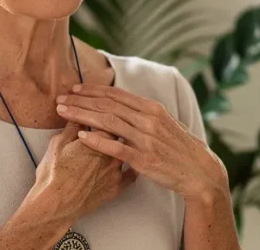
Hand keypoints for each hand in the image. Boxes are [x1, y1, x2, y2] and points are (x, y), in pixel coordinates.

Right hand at [29, 121, 137, 218]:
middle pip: (121, 133)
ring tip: (115, 144)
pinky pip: (130, 175)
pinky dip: (129, 168)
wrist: (56, 203)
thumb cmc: (54, 174)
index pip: (109, 117)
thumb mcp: (58, 142)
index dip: (102, 112)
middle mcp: (114, 153)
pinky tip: (129, 163)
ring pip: (127, 152)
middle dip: (114, 127)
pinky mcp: (117, 187)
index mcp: (101, 138)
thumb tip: (78, 114)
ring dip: (121, 146)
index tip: (98, 111)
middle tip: (106, 126)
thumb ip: (73, 126)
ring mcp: (117, 171)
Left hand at [55, 84, 227, 201]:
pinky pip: (116, 148)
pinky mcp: (144, 159)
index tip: (74, 89)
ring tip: (63, 112)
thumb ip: (144, 114)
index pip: (116, 95)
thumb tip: (124, 105)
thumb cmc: (180, 148)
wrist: (199, 171)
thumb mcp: (165, 123)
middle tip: (60, 99)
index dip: (93, 90)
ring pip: (108, 122)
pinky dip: (98, 140)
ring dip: (83, 115)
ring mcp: (146, 139)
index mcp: (152, 109)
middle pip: (107, 106)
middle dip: (81, 101)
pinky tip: (82, 136)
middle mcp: (148, 120)